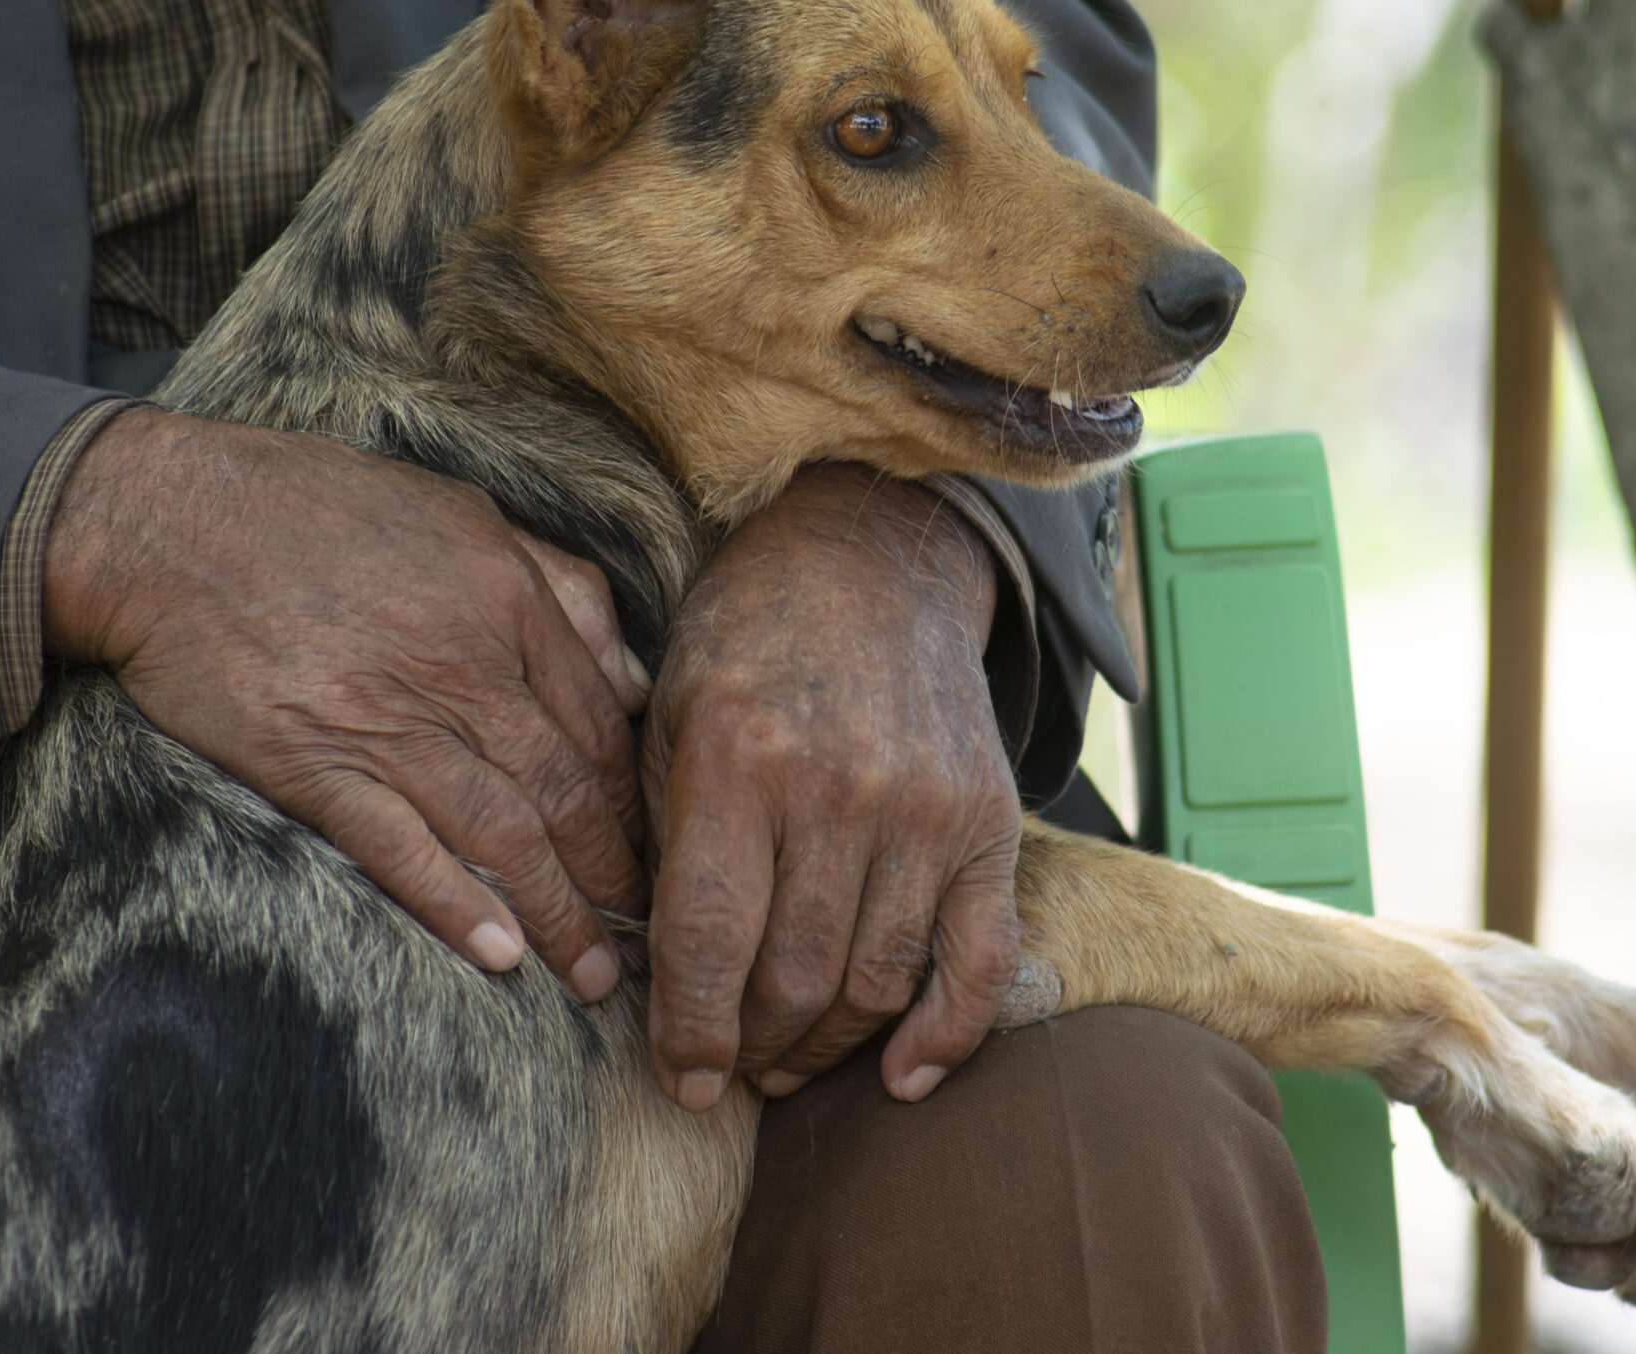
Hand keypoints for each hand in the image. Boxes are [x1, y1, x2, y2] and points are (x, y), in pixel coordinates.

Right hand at [41, 406, 649, 998]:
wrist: (166, 519)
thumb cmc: (310, 504)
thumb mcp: (461, 511)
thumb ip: (557, 585)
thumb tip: (629, 672)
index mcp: (506, 598)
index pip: (600, 723)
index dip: (632, 801)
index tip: (649, 853)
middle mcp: (462, 663)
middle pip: (568, 788)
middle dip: (614, 876)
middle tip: (641, 940)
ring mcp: (388, 716)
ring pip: (504, 830)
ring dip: (558, 912)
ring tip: (590, 978)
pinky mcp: (312, 761)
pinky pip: (402, 847)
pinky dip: (455, 905)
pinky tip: (499, 956)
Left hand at [641, 464, 1023, 1109]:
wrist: (872, 557)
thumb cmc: (745, 639)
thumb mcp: (668, 712)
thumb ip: (657, 837)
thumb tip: (645, 976)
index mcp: (741, 758)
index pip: (708, 940)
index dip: (689, 1032)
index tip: (680, 1080)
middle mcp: (838, 787)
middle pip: (793, 978)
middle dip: (754, 1050)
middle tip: (732, 1067)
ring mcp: (926, 806)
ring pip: (876, 984)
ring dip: (826, 1049)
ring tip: (787, 1060)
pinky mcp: (990, 820)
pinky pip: (981, 959)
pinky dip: (947, 1035)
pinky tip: (902, 1076)